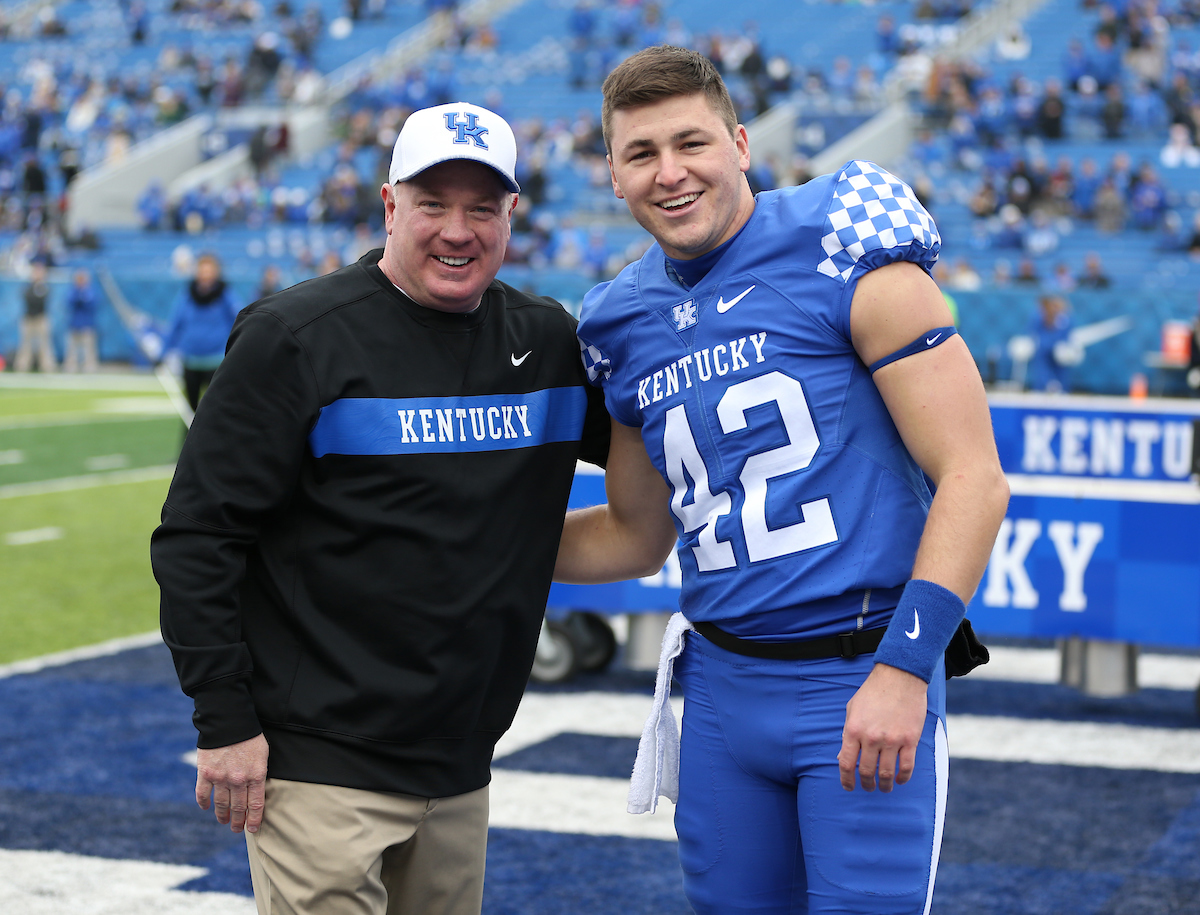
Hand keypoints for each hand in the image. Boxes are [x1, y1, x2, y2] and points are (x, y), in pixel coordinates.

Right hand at [195, 733, 268, 833]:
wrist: (229, 721)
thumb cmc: (250, 736)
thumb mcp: (263, 754)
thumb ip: (259, 773)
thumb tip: (256, 790)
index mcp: (256, 775)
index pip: (256, 804)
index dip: (255, 819)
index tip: (253, 829)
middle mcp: (238, 780)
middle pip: (239, 807)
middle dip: (239, 821)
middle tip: (237, 829)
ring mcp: (220, 778)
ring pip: (221, 804)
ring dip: (222, 815)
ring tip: (224, 821)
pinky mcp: (205, 773)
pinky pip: (203, 794)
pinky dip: (204, 803)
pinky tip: (206, 807)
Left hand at [837, 664, 928, 792]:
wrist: (899, 677)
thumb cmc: (873, 692)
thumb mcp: (852, 710)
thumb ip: (847, 735)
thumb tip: (842, 758)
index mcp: (853, 730)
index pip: (846, 763)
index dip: (846, 780)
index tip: (849, 787)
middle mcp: (871, 738)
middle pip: (867, 771)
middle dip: (867, 784)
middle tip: (868, 787)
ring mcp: (891, 740)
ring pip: (886, 773)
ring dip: (885, 785)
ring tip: (884, 787)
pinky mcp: (909, 740)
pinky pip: (906, 766)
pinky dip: (903, 778)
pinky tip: (900, 780)